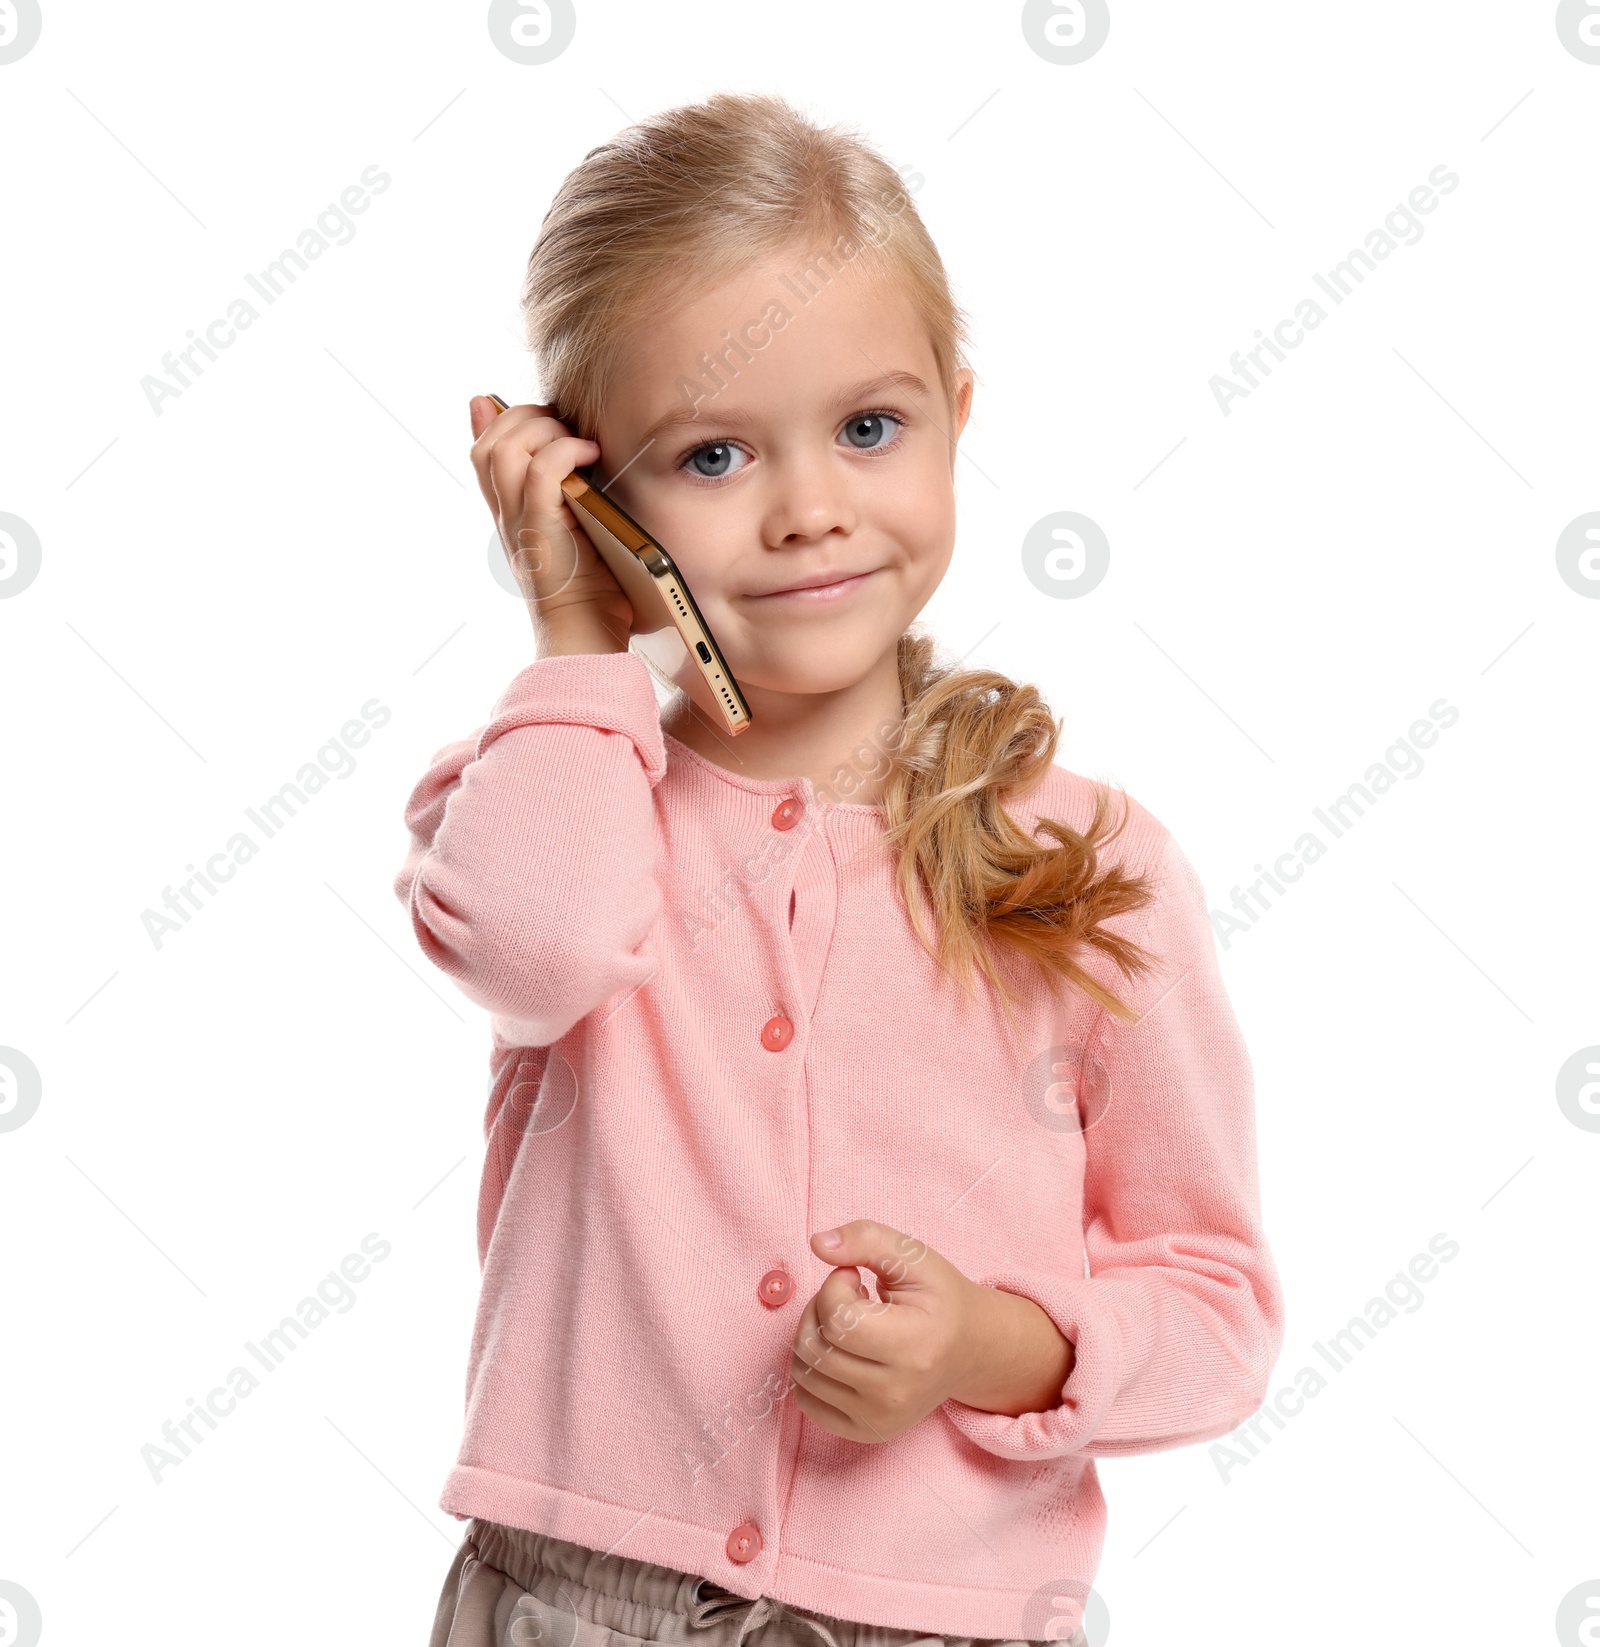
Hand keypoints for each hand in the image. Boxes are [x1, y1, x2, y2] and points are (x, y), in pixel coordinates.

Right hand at [467, 396, 632, 655]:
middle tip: (564, 425)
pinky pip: (541, 470)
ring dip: (544, 431)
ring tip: (578, 442)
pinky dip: (566, 451)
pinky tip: (591, 455)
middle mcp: (507, 515)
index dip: (494, 421)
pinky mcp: (540, 527)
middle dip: (524, 417)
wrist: (585, 635)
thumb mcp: (578, 533)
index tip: (522, 409)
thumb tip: (576, 453)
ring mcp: (520, 520)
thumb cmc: (593, 592)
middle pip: (489, 443)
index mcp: (510, 516)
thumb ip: (571, 499)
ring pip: (507, 448)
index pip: (482, 454)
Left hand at [787, 1220, 1074, 1443]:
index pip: (837, 1319)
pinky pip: (807, 1401)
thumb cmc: (940, 1300)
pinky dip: (811, 1370)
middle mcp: (896, 1394)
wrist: (971, 1350)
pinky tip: (840, 1351)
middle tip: (849, 1297)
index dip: (834, 1285)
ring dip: (814, 1335)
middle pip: (814, 1346)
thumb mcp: (914, 1257)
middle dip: (819, 1308)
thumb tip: (818, 1243)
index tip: (855, 1277)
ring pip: (804, 1372)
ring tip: (846, 1324)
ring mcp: (880, 1419)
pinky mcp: (866, 1433)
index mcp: (914, 1347)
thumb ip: (867, 1238)